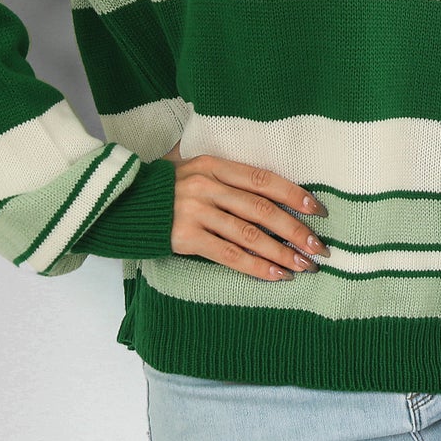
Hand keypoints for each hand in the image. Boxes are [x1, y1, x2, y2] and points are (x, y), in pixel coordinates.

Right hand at [164, 142, 329, 281]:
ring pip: (249, 235)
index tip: (319, 210)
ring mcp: (195, 212)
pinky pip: (229, 255)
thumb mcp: (194, 170)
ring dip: (282, 253)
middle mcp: (206, 185)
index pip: (263, 179)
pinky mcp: (185, 238)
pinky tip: (277, 275)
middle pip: (262, 209)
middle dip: (295, 231)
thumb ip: (227, 177)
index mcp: (214, 165)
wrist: (121, 205)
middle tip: (319, 247)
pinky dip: (256, 267)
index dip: (294, 194)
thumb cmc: (166, 190)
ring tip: (304, 266)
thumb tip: (273, 192)